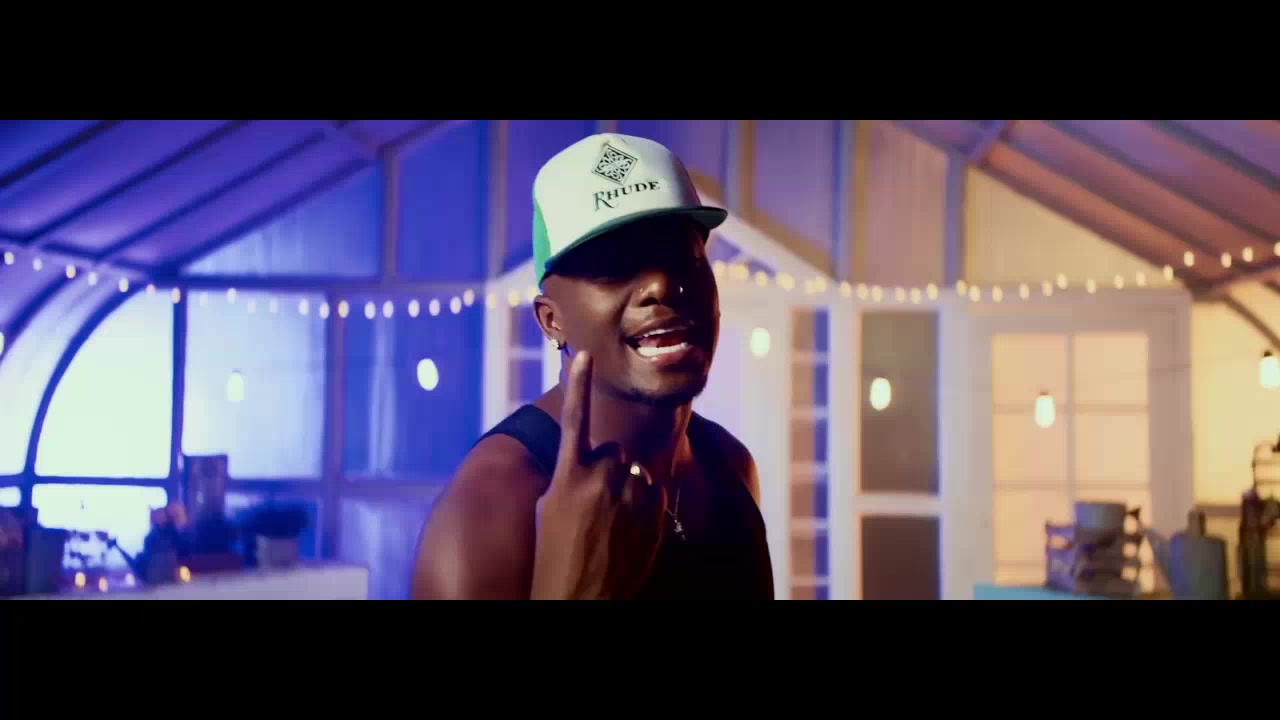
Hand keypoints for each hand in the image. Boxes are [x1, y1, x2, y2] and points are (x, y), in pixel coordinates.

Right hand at [530, 351, 666, 599]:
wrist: (578, 598)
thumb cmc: (556, 554)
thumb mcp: (551, 507)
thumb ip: (572, 475)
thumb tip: (595, 458)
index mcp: (568, 476)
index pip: (575, 419)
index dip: (578, 383)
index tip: (585, 354)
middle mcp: (602, 479)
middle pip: (613, 451)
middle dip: (607, 470)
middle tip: (593, 507)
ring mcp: (632, 495)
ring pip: (635, 471)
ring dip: (626, 488)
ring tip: (610, 525)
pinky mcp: (655, 511)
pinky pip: (652, 491)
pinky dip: (643, 504)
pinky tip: (627, 531)